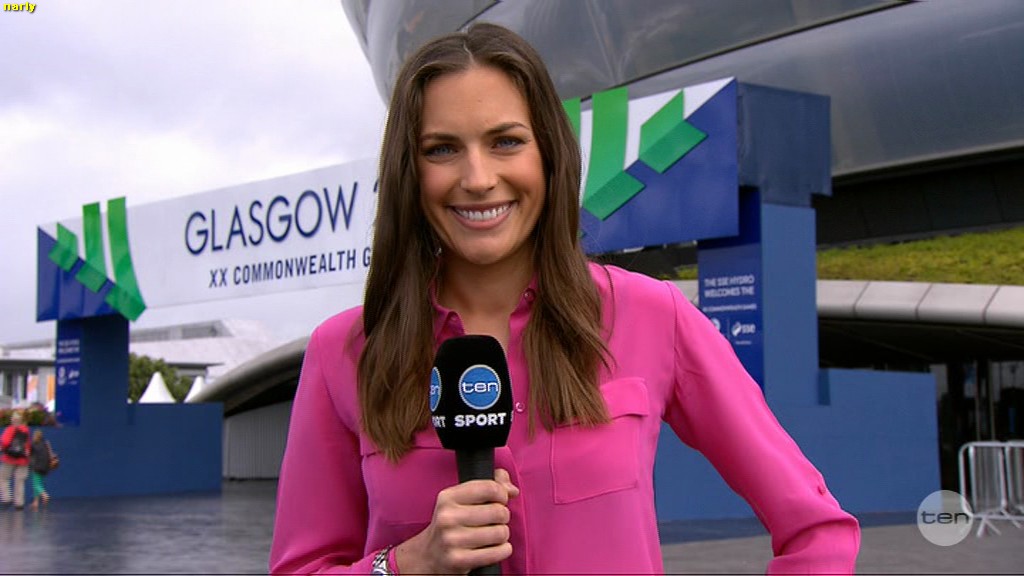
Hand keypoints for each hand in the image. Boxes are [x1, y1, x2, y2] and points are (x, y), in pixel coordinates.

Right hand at [396, 468, 519, 574]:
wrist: (429, 556)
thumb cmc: (453, 524)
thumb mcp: (462, 499)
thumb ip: (490, 485)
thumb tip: (512, 490)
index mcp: (448, 497)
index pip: (489, 488)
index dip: (502, 494)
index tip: (499, 501)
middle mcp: (447, 517)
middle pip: (498, 511)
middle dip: (503, 517)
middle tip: (494, 521)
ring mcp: (452, 540)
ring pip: (501, 533)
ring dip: (502, 535)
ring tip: (492, 535)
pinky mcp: (460, 560)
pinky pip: (499, 552)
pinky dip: (503, 550)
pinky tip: (494, 548)